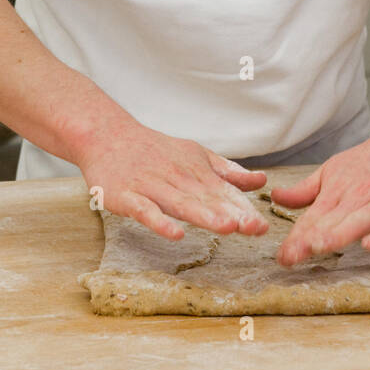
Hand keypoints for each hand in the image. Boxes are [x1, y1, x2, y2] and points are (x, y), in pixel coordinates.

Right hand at [76, 119, 268, 241]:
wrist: (106, 134)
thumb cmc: (153, 149)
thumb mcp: (194, 154)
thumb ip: (227, 171)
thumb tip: (261, 181)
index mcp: (195, 170)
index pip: (223, 191)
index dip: (244, 208)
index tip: (263, 226)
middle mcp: (176, 177)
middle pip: (207, 198)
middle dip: (232, 214)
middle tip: (256, 228)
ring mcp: (151, 187)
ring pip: (181, 203)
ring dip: (204, 215)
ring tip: (227, 228)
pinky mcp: (127, 196)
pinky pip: (145, 211)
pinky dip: (160, 222)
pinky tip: (175, 234)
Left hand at [271, 114, 369, 266]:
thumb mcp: (332, 170)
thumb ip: (305, 190)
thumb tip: (275, 198)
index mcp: (337, 190)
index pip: (313, 217)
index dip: (297, 238)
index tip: (282, 257)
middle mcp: (359, 197)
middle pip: (333, 221)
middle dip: (312, 239)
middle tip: (293, 257)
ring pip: (360, 221)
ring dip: (340, 233)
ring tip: (319, 246)